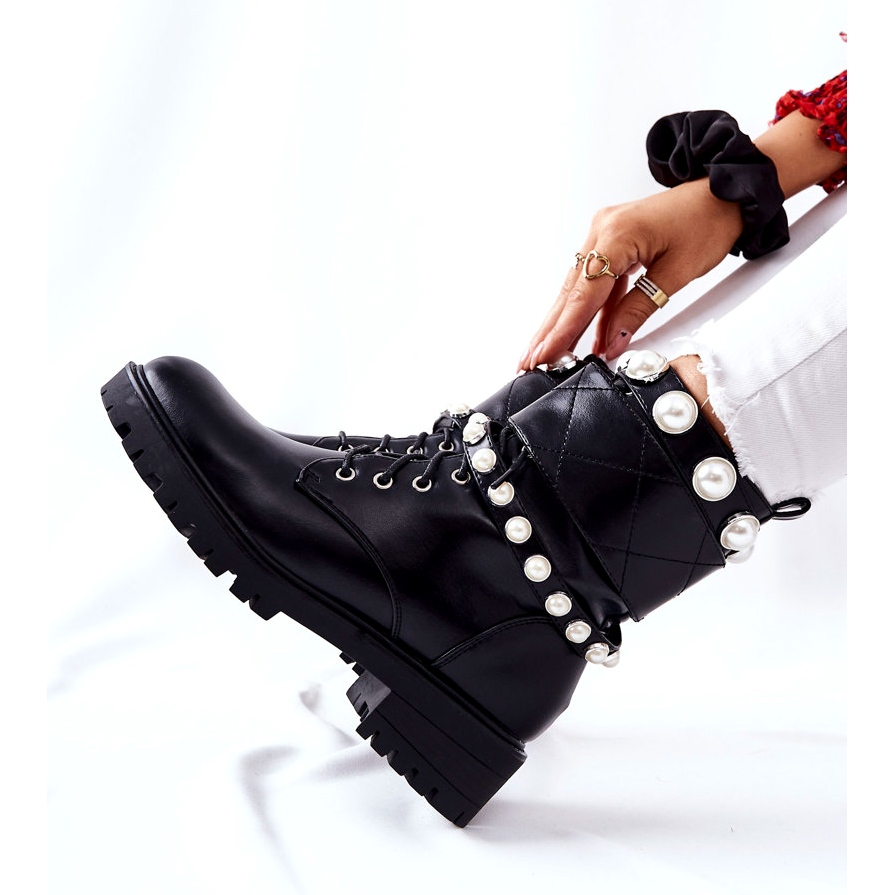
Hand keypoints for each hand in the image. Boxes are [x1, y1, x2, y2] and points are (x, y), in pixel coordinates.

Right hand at [519, 178, 743, 368]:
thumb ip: (639, 308)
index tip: (544, 355)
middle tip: (529, 360)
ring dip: (563, 322)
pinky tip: (581, 336)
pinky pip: (593, 281)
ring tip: (545, 353)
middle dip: (550, 330)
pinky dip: (588, 310)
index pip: (583, 294)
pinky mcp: (611, 242)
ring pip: (576, 288)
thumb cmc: (708, 223)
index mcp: (616, 235)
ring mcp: (602, 234)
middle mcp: (601, 231)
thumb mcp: (678, 273)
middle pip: (569, 291)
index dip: (562, 329)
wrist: (724, 193)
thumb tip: (612, 342)